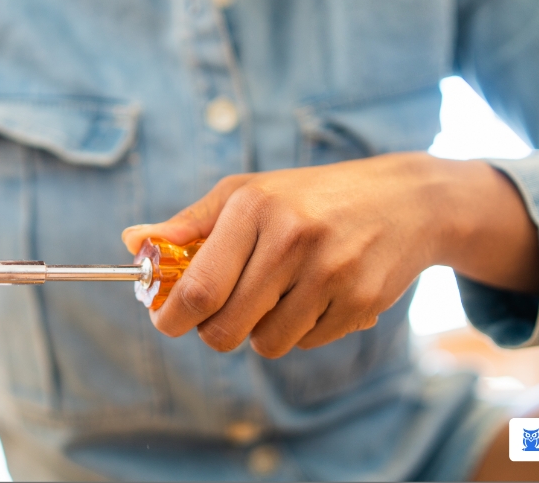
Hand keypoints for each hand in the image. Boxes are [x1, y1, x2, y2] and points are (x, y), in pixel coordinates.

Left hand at [121, 152, 538, 357]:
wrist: (405, 201)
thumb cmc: (309, 198)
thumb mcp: (248, 194)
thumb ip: (189, 225)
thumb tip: (132, 243)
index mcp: (255, 208)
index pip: (198, 287)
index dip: (172, 316)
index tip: (165, 320)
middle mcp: (292, 239)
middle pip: (227, 328)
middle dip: (214, 331)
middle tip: (219, 315)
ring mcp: (330, 273)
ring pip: (266, 344)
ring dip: (260, 331)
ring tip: (278, 294)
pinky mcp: (360, 302)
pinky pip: (305, 343)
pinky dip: (300, 329)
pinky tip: (316, 295)